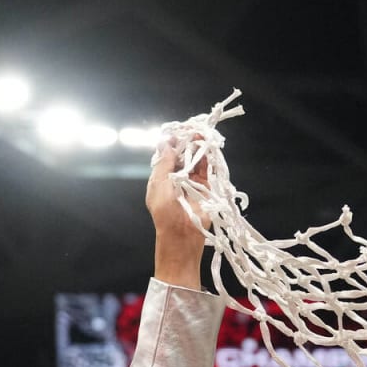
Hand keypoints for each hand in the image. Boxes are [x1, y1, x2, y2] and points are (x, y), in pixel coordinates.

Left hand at [146, 135, 209, 287]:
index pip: (166, 156)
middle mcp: (176, 178)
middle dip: (186, 143)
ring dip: (197, 148)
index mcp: (161, 178)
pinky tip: (207, 146)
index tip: (176, 132)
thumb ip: (164, 163)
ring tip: (200, 135)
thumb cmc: (165, 212)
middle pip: (182, 155)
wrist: (182, 235)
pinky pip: (206, 169)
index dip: (171, 144)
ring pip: (195, 160)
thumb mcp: (159, 185)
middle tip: (191, 131)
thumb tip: (166, 143)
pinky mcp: (205, 187)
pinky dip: (207, 157)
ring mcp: (191, 182)